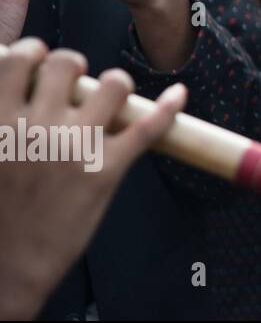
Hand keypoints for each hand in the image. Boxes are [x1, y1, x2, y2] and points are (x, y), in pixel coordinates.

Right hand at [0, 38, 185, 318]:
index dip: (34, 54)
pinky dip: (170, 108)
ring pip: (113, 84)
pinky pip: (149, 127)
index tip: (40, 62)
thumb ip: (0, 120)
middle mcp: (38, 127)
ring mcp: (77, 146)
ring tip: (111, 97)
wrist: (7, 268)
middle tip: (76, 82)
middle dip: (75, 65)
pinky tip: (179, 94)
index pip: (21, 60)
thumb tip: (15, 89)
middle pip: (69, 63)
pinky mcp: (108, 169)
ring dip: (115, 84)